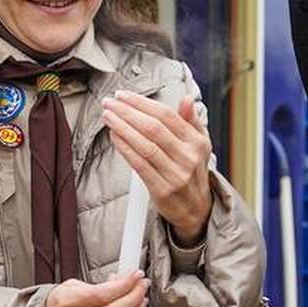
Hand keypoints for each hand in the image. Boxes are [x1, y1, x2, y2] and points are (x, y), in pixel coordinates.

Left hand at [101, 92, 212, 241]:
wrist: (196, 210)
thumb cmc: (192, 172)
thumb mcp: (199, 145)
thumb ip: (191, 121)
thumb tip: (187, 98)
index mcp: (197, 142)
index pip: (167, 115)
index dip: (142, 103)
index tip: (124, 96)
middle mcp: (188, 157)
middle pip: (153, 128)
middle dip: (128, 112)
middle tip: (110, 103)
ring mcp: (176, 174)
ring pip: (145, 145)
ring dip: (123, 128)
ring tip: (108, 116)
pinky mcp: (162, 190)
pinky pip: (140, 165)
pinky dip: (125, 148)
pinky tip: (115, 136)